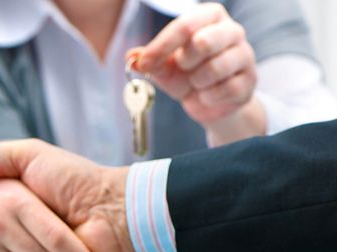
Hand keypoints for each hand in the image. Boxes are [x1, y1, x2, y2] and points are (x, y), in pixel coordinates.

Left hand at [132, 3, 264, 144]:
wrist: (209, 102)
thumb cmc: (187, 75)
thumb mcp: (165, 67)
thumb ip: (150, 61)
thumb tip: (132, 57)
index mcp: (209, 18)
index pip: (185, 24)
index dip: (162, 45)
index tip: (145, 62)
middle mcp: (232, 30)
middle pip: (204, 41)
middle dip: (185, 62)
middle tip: (183, 67)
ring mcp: (245, 54)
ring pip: (215, 68)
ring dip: (197, 82)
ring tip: (198, 82)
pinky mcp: (250, 80)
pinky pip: (224, 90)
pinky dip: (209, 97)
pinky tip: (209, 94)